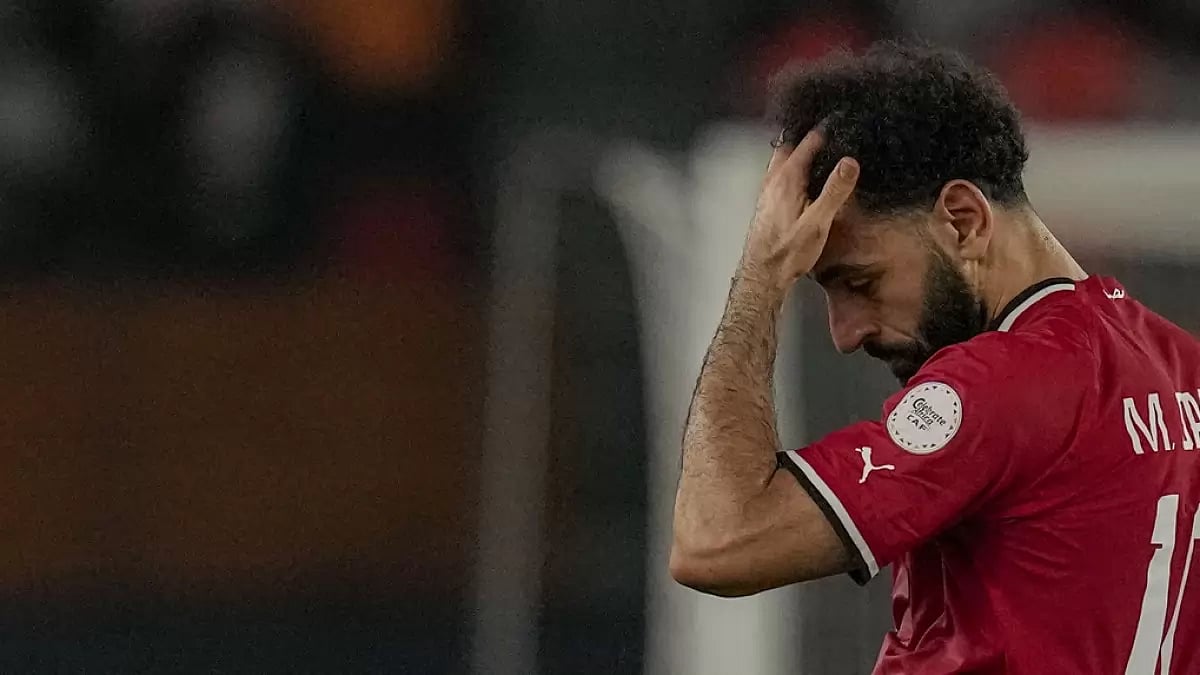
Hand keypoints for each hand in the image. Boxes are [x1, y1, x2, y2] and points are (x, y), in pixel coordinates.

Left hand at [740, 129, 858, 292]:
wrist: (762, 275)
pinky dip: (790, 171)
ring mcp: (766, 193)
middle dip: (806, 138)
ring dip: (796, 155)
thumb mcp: (818, 221)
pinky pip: (777, 177)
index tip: (839, 122)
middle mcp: (772, 182)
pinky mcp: (765, 205)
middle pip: (788, 148)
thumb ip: (835, 190)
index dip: (824, 132)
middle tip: (825, 134)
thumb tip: (849, 162)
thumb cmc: (787, 253)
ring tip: (815, 153)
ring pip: (780, 162)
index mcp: (786, 179)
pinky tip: (802, 183)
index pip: (807, 143)